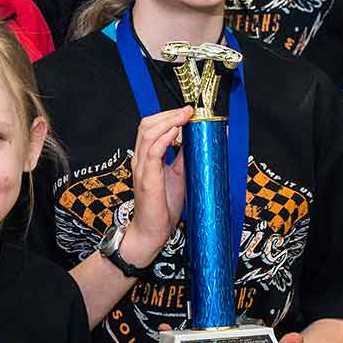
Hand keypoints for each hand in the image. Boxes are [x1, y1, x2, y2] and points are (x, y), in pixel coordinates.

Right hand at [119, 107, 191, 267]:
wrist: (152, 232)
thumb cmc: (163, 206)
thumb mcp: (179, 175)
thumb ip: (184, 157)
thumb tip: (201, 140)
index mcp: (147, 157)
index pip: (151, 127)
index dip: (168, 115)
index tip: (189, 111)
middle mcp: (141, 159)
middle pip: (147, 125)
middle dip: (169, 113)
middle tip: (189, 110)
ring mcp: (142, 168)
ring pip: (148, 134)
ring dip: (169, 121)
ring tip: (186, 116)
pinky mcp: (147, 180)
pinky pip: (152, 152)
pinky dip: (164, 138)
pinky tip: (176, 132)